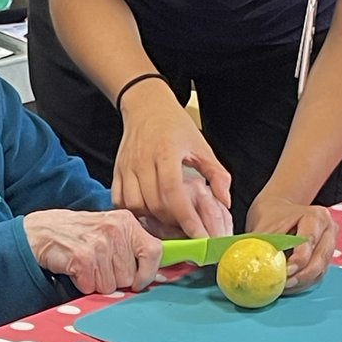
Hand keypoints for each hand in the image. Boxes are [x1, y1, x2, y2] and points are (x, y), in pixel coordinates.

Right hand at [23, 209, 161, 294]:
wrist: (40, 231)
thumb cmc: (76, 233)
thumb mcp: (109, 228)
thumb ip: (131, 245)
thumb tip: (150, 272)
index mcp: (126, 221)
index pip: (154, 251)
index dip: (148, 272)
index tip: (138, 281)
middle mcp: (114, 230)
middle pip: (129, 276)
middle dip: (114, 278)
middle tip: (98, 265)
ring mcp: (99, 244)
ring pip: (110, 286)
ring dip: (96, 282)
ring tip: (86, 265)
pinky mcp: (83, 259)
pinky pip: (91, 287)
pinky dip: (82, 284)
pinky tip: (75, 269)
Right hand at [112, 86, 231, 236]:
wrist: (146, 107)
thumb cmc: (175, 126)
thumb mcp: (201, 146)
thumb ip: (217, 174)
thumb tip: (225, 202)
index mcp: (166, 153)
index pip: (173, 192)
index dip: (186, 217)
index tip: (199, 234)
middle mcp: (142, 161)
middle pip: (154, 204)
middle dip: (173, 223)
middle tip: (188, 231)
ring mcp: (126, 167)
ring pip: (135, 206)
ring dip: (152, 219)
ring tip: (168, 222)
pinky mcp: (117, 172)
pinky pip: (120, 202)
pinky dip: (134, 213)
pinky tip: (148, 214)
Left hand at [246, 194, 337, 291]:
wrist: (278, 210)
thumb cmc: (271, 215)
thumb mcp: (265, 225)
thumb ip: (262, 244)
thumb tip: (251, 264)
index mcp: (316, 217)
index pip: (310, 241)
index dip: (299, 260)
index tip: (286, 271)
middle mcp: (328, 231)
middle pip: (320, 259)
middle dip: (302, 276)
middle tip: (284, 285)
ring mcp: (329, 246)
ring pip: (320, 270)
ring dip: (302, 283)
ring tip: (283, 289)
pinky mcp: (325, 259)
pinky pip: (317, 276)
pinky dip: (303, 284)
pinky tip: (288, 287)